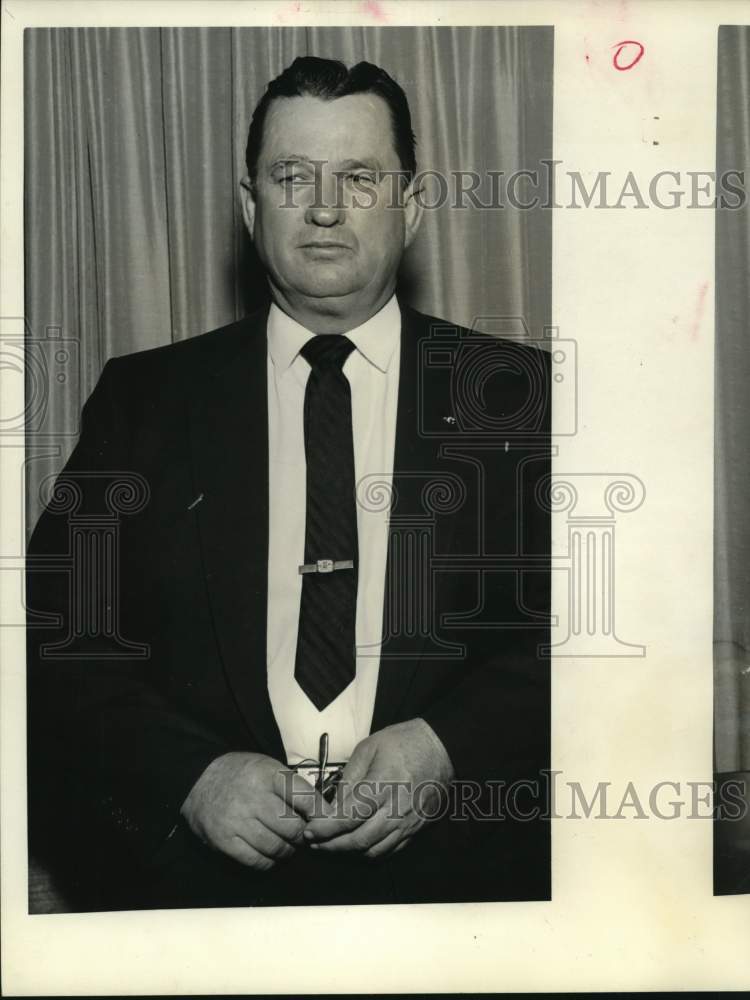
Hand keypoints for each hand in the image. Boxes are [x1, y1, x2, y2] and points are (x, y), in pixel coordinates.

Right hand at [181, 751, 323, 870]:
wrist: (197, 779)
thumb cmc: (241, 774)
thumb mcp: (267, 767)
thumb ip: (292, 787)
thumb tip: (321, 813)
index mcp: (268, 774)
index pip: (306, 798)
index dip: (321, 814)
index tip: (326, 822)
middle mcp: (253, 797)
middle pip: (294, 828)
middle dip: (303, 835)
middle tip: (301, 833)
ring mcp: (237, 821)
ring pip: (278, 847)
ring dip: (288, 850)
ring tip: (286, 844)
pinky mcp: (224, 842)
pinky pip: (257, 861)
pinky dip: (269, 861)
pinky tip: (269, 853)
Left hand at [303, 718, 453, 858]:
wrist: (442, 748)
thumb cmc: (403, 742)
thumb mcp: (369, 747)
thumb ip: (350, 777)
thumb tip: (333, 805)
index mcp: (384, 784)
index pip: (350, 816)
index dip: (327, 829)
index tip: (310, 832)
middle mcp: (397, 808)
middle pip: (360, 839)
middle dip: (333, 845)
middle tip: (314, 843)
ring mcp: (409, 821)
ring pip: (374, 849)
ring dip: (349, 852)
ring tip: (331, 845)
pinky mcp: (417, 828)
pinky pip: (390, 849)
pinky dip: (370, 851)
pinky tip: (357, 844)